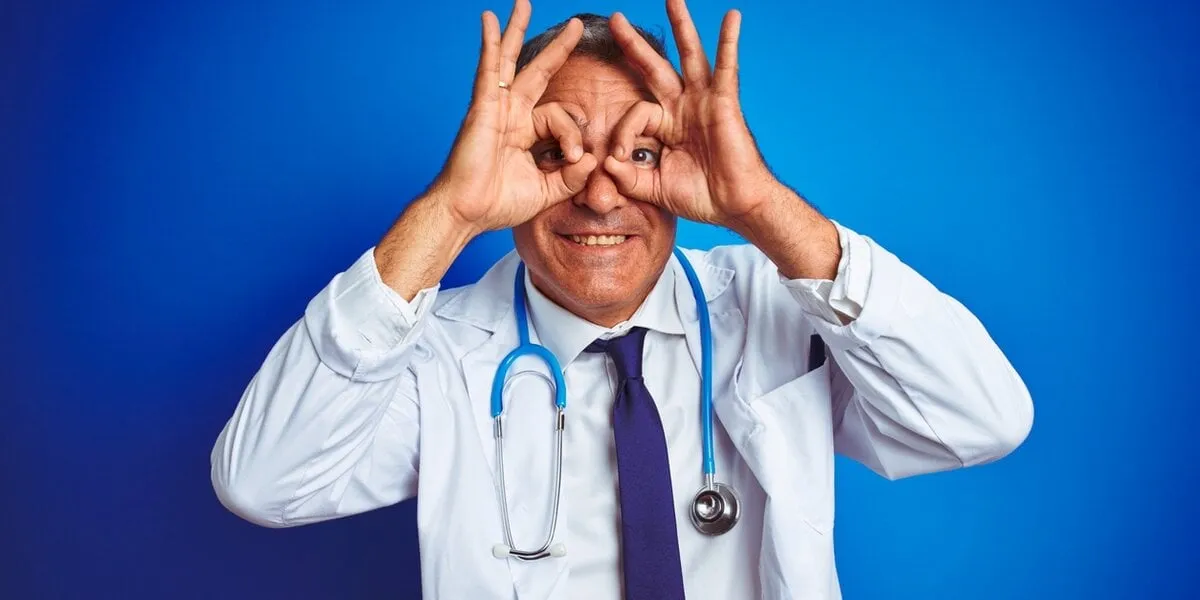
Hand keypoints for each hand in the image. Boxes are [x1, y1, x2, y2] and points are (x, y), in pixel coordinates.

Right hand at [430, 0, 598, 232]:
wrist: (468, 213)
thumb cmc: (498, 204)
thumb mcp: (547, 191)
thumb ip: (571, 177)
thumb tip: (591, 158)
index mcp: (525, 133)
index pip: (560, 117)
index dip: (572, 135)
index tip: (573, 158)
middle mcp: (511, 114)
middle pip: (537, 72)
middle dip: (557, 49)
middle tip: (575, 26)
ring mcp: (495, 107)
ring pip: (511, 61)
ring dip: (517, 31)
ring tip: (524, 3)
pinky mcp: (483, 107)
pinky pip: (489, 69)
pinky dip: (490, 44)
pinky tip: (490, 20)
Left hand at [603, 0, 774, 229]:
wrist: (734, 205)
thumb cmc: (700, 197)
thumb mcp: (653, 188)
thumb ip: (627, 177)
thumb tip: (604, 163)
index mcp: (665, 125)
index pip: (634, 113)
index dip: (622, 134)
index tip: (618, 158)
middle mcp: (683, 107)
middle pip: (654, 68)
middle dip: (634, 45)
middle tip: (615, 19)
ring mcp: (703, 101)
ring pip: (689, 56)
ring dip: (681, 26)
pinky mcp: (724, 102)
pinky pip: (726, 67)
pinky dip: (729, 41)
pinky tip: (732, 17)